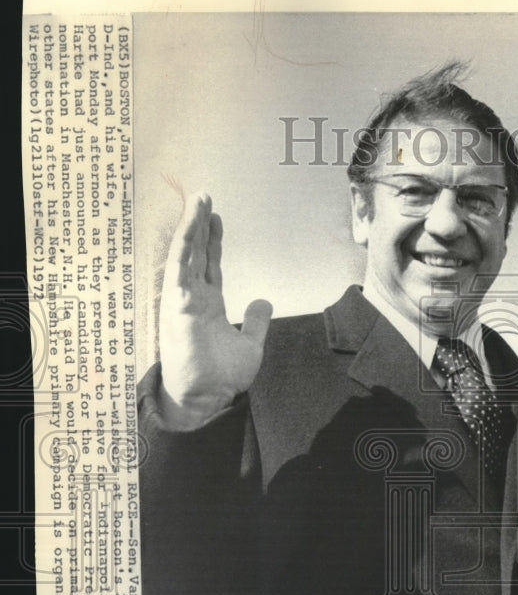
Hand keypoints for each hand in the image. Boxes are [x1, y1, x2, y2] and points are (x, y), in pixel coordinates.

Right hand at [158, 193, 271, 427]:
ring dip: (191, 225)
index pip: (209, 265)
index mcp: (207, 305)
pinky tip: (191, 223)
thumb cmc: (222, 377)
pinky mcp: (177, 303)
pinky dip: (185, 243)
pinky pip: (179, 266)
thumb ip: (256, 321)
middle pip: (195, 253)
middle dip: (200, 225)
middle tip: (204, 196)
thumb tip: (262, 301)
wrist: (208, 397)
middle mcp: (192, 298)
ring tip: (199, 199)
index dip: (212, 241)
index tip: (216, 217)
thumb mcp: (250, 343)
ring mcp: (182, 299)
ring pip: (185, 253)